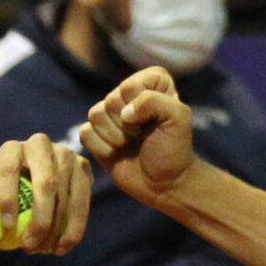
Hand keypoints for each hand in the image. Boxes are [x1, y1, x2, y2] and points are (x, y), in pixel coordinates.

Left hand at [0, 132, 93, 254]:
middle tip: (27, 246)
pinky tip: (60, 249)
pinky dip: (73, 229)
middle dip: (39, 218)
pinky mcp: (84, 172)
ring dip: (56, 228)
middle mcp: (42, 145)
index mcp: (12, 148)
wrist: (26, 185)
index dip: (7, 197)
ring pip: (66, 195)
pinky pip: (82, 203)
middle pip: (45, 182)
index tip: (5, 227)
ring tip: (41, 251)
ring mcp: (67, 156)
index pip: (9, 169)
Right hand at [82, 69, 196, 205]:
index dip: (141, 107)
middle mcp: (128, 94)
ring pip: (95, 114)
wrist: (164, 183)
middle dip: (128, 125)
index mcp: (152, 82)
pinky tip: (116, 153)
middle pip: (111, 100)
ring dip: (115, 136)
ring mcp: (110, 114)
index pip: (131, 85)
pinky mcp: (96, 134)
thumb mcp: (179, 119)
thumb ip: (154, 101)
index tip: (155, 121)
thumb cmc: (174, 150)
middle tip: (142, 135)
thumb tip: (124, 113)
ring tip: (130, 144)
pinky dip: (102, 147)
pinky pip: (85, 132)